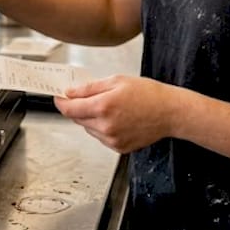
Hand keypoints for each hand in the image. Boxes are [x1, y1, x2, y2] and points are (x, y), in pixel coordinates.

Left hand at [54, 76, 179, 153]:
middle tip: (90, 98)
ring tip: (111, 108)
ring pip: (89, 128)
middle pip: (77, 119)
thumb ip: (89, 88)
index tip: (59, 97)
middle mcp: (105, 126)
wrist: (170, 112)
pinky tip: (118, 119)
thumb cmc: (148, 94)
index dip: (61, 102)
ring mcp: (112, 139)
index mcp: (103, 106)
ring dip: (92, 118)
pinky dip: (103, 128)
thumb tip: (70, 93)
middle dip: (79, 108)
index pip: (69, 109)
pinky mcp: (118, 147)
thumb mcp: (117, 81)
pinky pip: (101, 137)